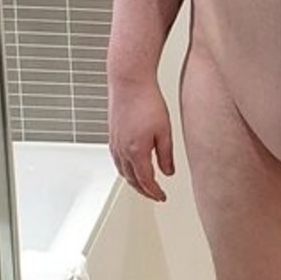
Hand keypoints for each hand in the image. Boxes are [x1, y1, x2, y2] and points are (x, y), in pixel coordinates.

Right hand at [108, 76, 174, 201]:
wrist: (129, 82)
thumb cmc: (147, 101)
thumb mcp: (165, 131)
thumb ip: (166, 155)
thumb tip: (168, 172)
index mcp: (136, 152)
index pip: (146, 181)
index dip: (154, 192)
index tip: (162, 197)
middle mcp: (122, 150)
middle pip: (132, 180)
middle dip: (143, 191)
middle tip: (154, 195)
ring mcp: (115, 143)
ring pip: (122, 171)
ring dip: (133, 182)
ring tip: (144, 185)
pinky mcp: (112, 135)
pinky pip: (117, 161)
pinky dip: (125, 170)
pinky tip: (130, 167)